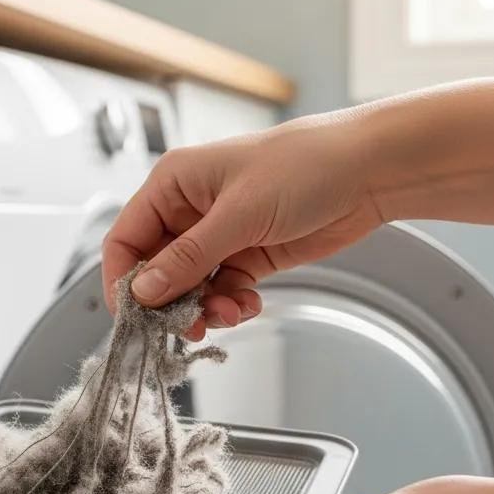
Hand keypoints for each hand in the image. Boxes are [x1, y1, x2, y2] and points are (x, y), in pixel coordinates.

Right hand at [102, 112, 385, 338]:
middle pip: (156, 269)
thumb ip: (188, 258)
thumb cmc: (304, 167)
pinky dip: (231, 304)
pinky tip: (249, 304)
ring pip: (190, 286)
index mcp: (173, 184)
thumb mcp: (239, 214)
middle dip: (171, 302)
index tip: (136, 316)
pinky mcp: (249, 254)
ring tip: (230, 314)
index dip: (125, 279)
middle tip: (190, 326)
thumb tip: (145, 291)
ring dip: (205, 307)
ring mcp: (220, 234)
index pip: (126, 238)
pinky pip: (223, 290)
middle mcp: (190, 210)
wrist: (368, 171)